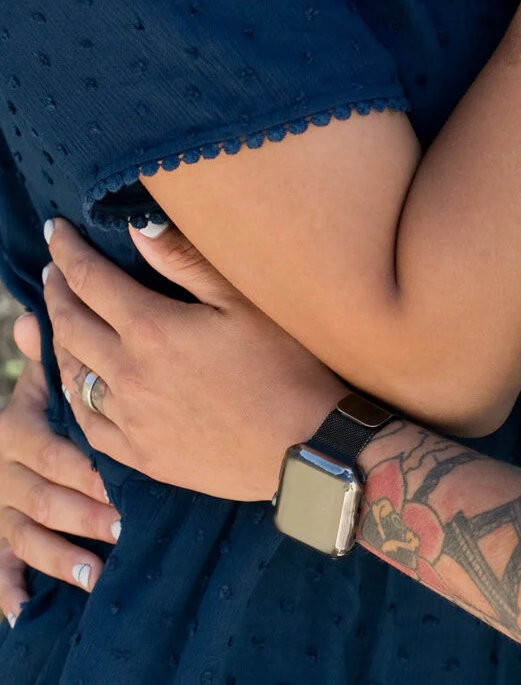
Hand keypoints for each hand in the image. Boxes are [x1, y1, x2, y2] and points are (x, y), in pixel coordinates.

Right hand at [0, 316, 120, 614]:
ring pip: (26, 534)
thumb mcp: (42, 379)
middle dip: (83, 513)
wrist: (10, 437)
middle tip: (124, 524)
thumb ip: (48, 354)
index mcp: (17, 428)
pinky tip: (25, 611)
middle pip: (44, 496)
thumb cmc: (42, 405)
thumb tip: (36, 315)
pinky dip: (8, 590)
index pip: (51, 450)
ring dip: (60, 555)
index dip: (85, 468)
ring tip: (97, 571)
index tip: (120, 481)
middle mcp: (2, 470)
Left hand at [43, 219, 343, 505]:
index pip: (89, 280)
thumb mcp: (241, 300)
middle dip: (56, 290)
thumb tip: (137, 228)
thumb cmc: (285, 364)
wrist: (303, 446)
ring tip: (58, 316)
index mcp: (152, 329)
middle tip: (52, 268)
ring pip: (70, 374)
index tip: (55, 231)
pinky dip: (72, 393)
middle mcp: (129, 375)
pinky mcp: (139, 456)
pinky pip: (85, 423)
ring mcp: (130, 420)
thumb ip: (184, 261)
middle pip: (69, 324)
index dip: (66, 251)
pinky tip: (76, 381)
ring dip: (58, 339)